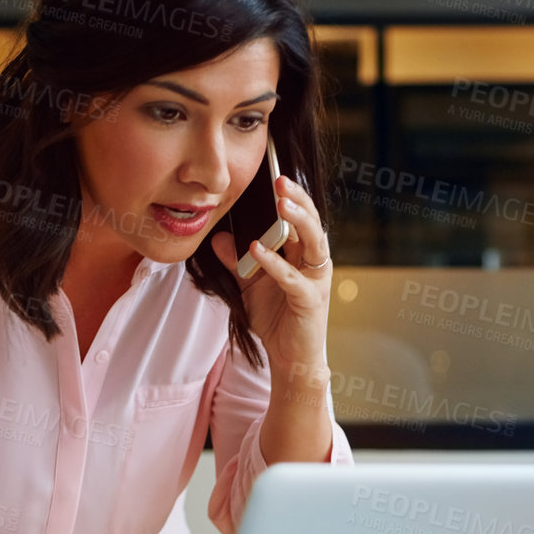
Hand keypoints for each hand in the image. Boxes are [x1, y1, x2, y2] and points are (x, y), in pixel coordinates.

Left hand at [209, 174, 330, 369]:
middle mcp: (313, 262)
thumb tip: (218, 237)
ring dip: (298, 221)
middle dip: (298, 199)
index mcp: (302, 254)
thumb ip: (235, 261)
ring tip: (281, 203)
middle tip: (280, 180)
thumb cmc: (276, 318)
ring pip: (313, 243)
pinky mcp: (309, 300)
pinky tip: (257, 249)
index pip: (299, 218)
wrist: (290, 358)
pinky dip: (274, 262)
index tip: (274, 175)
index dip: (291, 196)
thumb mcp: (248, 285)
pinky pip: (292, 277)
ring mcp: (315, 280)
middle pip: (311, 222)